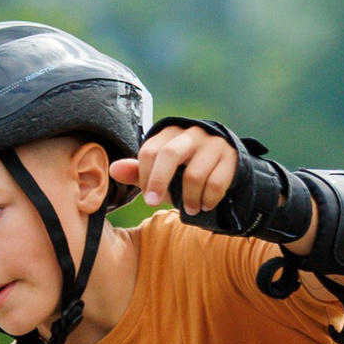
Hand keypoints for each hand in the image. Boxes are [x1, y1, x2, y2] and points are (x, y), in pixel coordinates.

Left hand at [112, 124, 238, 215]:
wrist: (224, 166)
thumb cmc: (184, 171)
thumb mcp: (160, 173)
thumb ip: (138, 172)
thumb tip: (113, 169)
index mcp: (170, 133)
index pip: (149, 151)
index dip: (145, 177)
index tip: (148, 197)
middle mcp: (191, 133)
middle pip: (169, 155)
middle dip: (158, 182)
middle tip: (153, 205)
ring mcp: (212, 143)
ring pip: (194, 175)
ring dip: (188, 199)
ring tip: (188, 209)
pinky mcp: (230, 156)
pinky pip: (216, 183)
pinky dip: (208, 200)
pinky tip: (205, 205)